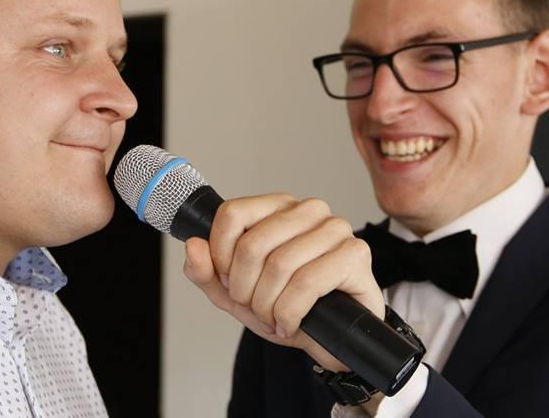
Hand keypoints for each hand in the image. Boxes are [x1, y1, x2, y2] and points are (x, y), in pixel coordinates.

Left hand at [183, 192, 384, 370]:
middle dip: (245, 288)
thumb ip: (207, 272)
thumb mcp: (236, 295)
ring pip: (279, 264)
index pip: (233, 213)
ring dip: (268, 305)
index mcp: (279, 208)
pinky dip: (290, 312)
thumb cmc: (289, 308)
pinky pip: (307, 283)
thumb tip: (193, 246)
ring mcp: (335, 229)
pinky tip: (291, 322)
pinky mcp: (355, 254)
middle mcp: (308, 211)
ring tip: (274, 316)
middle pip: (253, 244)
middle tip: (254, 306)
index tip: (227, 278)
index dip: (221, 254)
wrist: (331, 340)